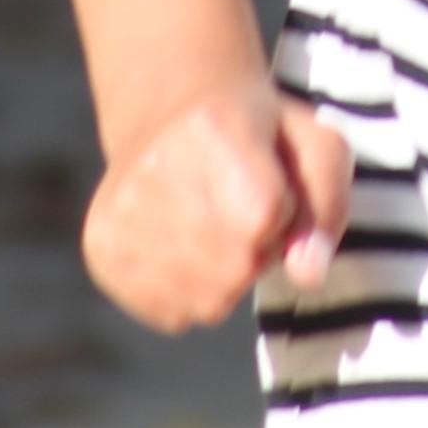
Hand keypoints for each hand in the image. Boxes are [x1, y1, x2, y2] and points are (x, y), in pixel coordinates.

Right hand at [78, 76, 352, 330]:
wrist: (173, 112)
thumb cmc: (262, 135)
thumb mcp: (316, 146)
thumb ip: (327, 206)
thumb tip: (307, 275)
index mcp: (214, 125)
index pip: (265, 218)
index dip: (284, 216)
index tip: (273, 188)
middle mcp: (154, 165)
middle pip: (235, 268)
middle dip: (256, 254)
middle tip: (245, 215)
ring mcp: (118, 210)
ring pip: (204, 302)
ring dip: (226, 279)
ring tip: (218, 232)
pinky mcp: (100, 249)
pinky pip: (170, 315)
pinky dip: (191, 294)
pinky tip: (187, 250)